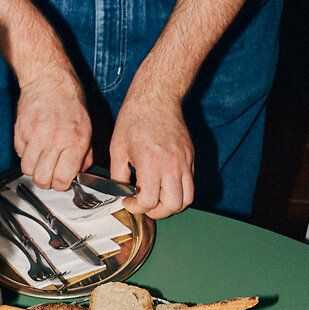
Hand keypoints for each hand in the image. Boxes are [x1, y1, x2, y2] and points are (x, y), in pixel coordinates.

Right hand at [14, 67, 91, 191]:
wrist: (49, 80)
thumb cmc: (71, 104)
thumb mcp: (87, 129)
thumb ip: (85, 155)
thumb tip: (77, 174)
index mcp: (75, 141)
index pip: (62, 179)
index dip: (61, 184)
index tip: (61, 180)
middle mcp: (54, 140)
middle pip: (42, 179)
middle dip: (46, 181)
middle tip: (49, 174)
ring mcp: (35, 135)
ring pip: (27, 170)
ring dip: (33, 169)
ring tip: (40, 160)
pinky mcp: (21, 130)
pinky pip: (19, 154)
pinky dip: (25, 154)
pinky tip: (33, 145)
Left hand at [109, 75, 193, 217]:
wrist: (156, 97)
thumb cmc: (135, 119)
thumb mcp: (118, 149)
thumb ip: (119, 175)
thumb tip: (121, 192)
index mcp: (151, 164)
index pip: (148, 202)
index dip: (136, 207)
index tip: (129, 201)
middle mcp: (172, 166)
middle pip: (173, 206)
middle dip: (157, 212)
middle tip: (145, 206)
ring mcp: (185, 162)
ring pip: (187, 198)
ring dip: (172, 205)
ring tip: (157, 199)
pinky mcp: (191, 157)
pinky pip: (191, 183)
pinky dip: (180, 191)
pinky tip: (164, 184)